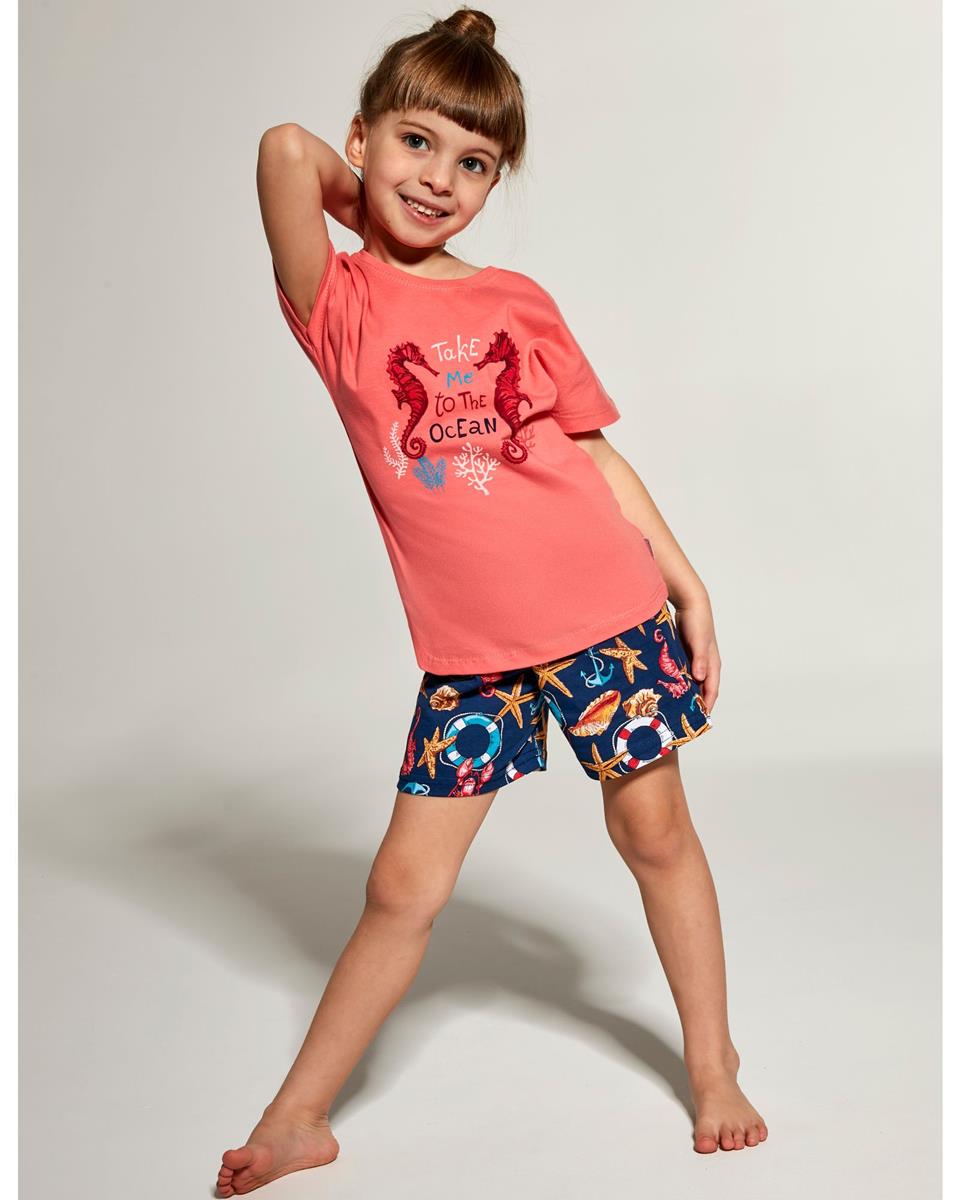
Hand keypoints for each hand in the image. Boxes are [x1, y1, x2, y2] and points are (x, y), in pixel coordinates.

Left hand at [673, 597, 720, 713]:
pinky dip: (678, 682)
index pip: (712, 691)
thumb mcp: (698, 641)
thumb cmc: (698, 621)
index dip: (706, 706)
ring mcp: (696, 660)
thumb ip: (699, 660)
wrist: (691, 602)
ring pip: (692, 682)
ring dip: (685, 693)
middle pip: (702, 689)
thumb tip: (700, 678)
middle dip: (695, 704)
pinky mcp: (686, 654)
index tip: (699, 721)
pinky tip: (667, 687)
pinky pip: (683, 673)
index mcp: (713, 664)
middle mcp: (706, 665)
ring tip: (673, 707)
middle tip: (683, 719)